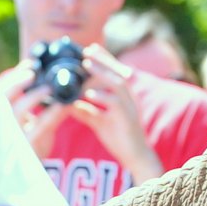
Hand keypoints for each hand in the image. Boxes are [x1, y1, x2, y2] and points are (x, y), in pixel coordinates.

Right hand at [4, 60, 66, 158]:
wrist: (22, 179)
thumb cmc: (23, 145)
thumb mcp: (23, 123)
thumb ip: (28, 103)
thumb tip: (38, 79)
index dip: (12, 76)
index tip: (30, 64)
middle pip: (1, 96)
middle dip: (17, 82)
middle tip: (33, 71)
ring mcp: (9, 136)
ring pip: (18, 110)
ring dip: (35, 96)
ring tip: (50, 87)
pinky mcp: (25, 148)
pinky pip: (39, 127)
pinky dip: (52, 114)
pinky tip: (64, 106)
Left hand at [70, 45, 163, 181]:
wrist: (135, 157)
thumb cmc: (120, 139)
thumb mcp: (99, 123)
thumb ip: (87, 112)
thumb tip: (71, 104)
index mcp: (123, 98)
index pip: (114, 73)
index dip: (104, 60)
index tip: (90, 48)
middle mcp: (129, 99)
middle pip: (118, 73)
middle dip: (103, 60)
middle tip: (87, 49)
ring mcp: (130, 108)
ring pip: (118, 84)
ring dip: (102, 73)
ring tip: (87, 64)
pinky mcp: (127, 119)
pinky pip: (115, 104)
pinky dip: (102, 96)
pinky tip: (89, 93)